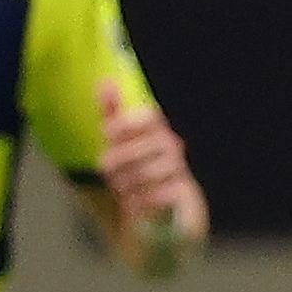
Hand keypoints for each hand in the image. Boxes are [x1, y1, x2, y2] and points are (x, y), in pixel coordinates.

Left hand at [98, 81, 205, 269]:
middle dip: (116, 164)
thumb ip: (113, 112)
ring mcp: (180, 171)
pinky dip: (140, 202)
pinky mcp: (185, 195)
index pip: (148, 117)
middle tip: (109, 173)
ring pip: (145, 174)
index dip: (125, 123)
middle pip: (138, 149)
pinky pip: (158, 195)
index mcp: (159, 130)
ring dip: (125, 185)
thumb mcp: (122, 141)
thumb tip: (106, 81)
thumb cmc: (140, 168)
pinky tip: (135, 204)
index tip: (107, 134)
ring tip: (122, 190)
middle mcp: (173, 147)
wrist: (167, 210)